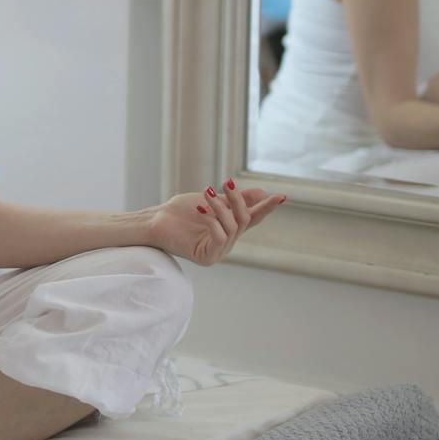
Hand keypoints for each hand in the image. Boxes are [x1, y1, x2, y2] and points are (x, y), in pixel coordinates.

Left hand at [144, 179, 285, 266]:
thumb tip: (261, 193)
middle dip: (238, 200)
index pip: (253, 218)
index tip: (282, 196)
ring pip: (233, 227)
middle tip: (228, 182)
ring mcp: (217, 251)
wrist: (155, 220)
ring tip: (207, 192)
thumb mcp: (213, 201)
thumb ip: (236, 200)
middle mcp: (227, 242)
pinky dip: (212, 221)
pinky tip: (200, 210)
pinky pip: (220, 238)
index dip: (266, 207)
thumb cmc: (180, 211)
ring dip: (220, 207)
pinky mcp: (206, 257)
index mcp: (229, 229)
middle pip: (244, 220)